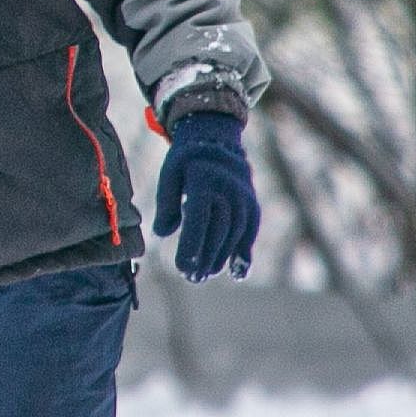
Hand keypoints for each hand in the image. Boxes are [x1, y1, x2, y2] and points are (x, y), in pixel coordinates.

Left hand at [151, 110, 260, 281]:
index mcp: (203, 181)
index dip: (191, 246)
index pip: (198, 219)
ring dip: (220, 258)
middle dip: (204, 258)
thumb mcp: (169, 174)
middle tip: (191, 277)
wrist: (218, 139)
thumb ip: (166, 204)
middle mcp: (227, 190)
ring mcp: (243, 198)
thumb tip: (163, 232)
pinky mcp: (252, 206)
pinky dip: (244, 253)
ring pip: (233, 235)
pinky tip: (237, 273)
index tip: (182, 267)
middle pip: (217, 231)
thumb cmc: (186, 161)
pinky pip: (249, 233)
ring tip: (204, 274)